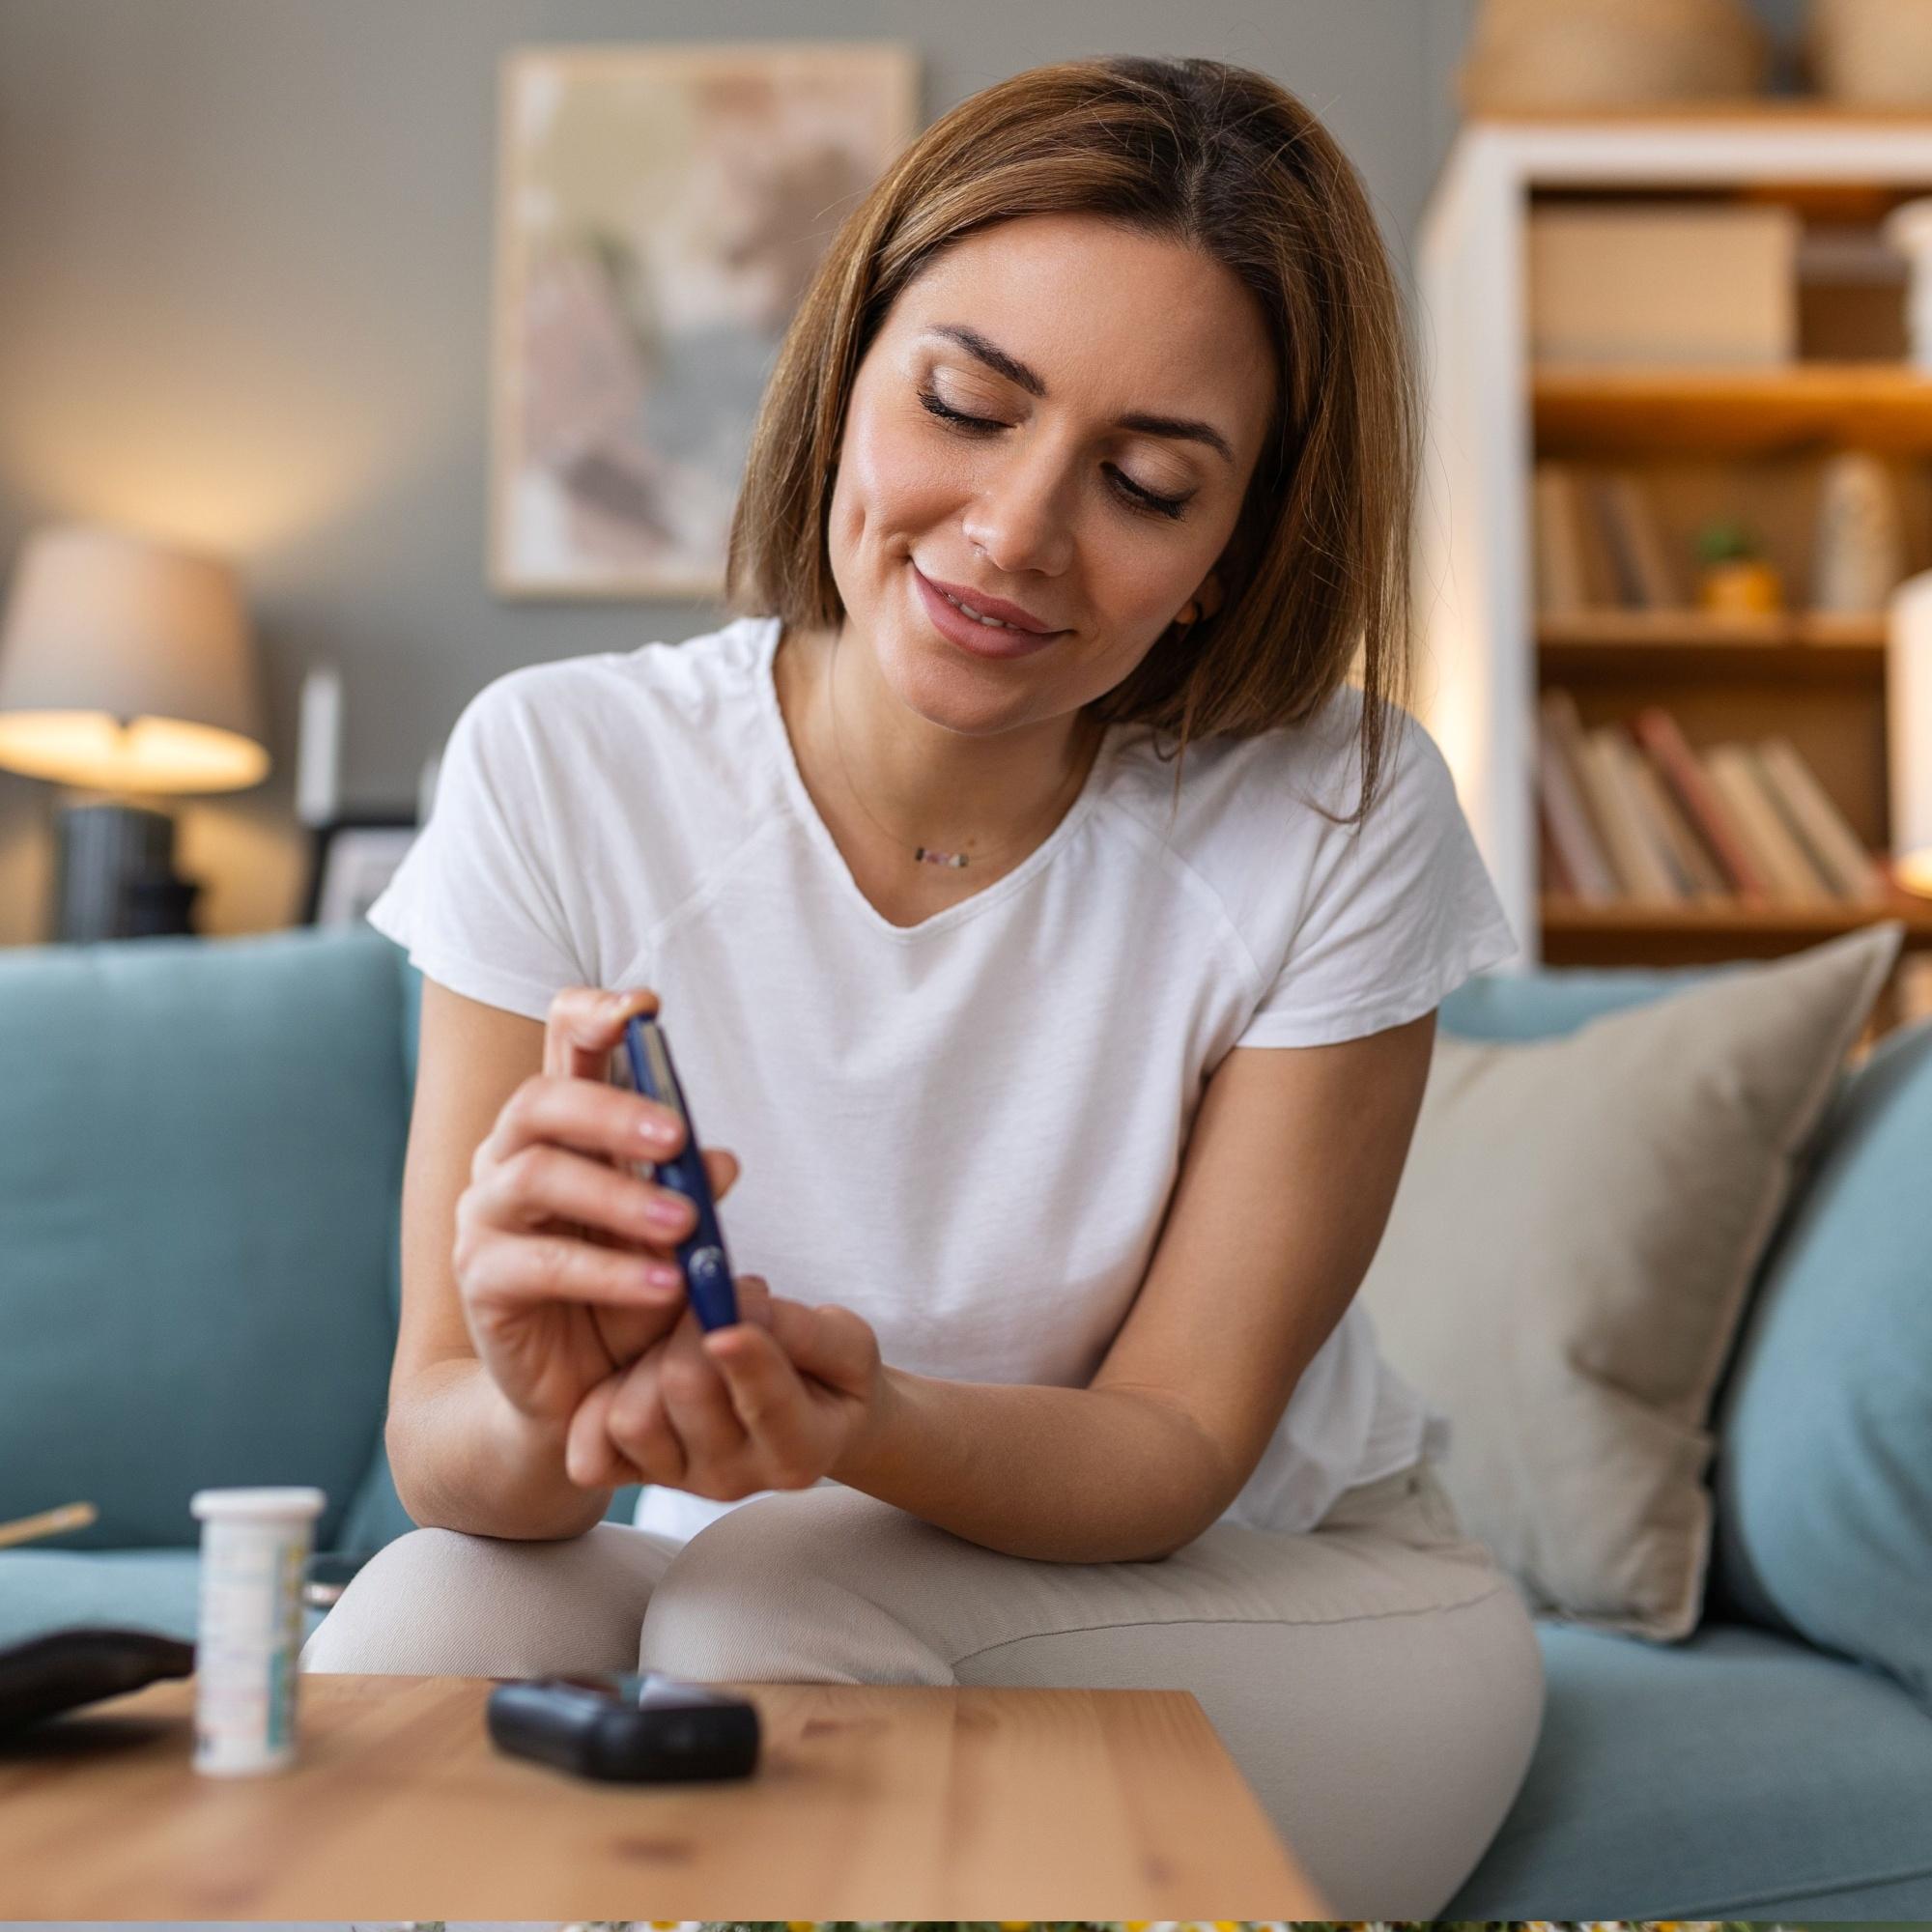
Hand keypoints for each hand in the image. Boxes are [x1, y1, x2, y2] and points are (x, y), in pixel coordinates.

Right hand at [451, 984, 742, 1437]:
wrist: (583, 1390)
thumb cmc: (632, 1292)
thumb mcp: (676, 1235)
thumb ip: (691, 1190)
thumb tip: (722, 1159)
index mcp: (561, 1127)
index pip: (560, 1046)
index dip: (592, 1016)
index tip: (644, 1008)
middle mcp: (511, 1157)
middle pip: (540, 1100)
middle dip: (612, 1109)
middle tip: (679, 1136)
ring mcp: (487, 1216)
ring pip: (536, 1174)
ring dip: (618, 1194)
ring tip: (684, 1223)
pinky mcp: (482, 1280)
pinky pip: (540, 1263)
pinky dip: (608, 1270)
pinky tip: (664, 1283)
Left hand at [563, 1273, 886, 1500]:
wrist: (807, 1415)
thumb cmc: (828, 1373)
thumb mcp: (846, 1343)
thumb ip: (801, 1328)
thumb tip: (739, 1303)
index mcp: (799, 1450)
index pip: (767, 1406)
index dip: (747, 1360)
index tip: (728, 1323)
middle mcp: (736, 1477)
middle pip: (686, 1390)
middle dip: (693, 1324)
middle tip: (714, 1293)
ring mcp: (680, 1479)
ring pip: (633, 1417)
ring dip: (649, 1357)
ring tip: (681, 1337)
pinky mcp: (635, 1474)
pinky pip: (591, 1447)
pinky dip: (603, 1401)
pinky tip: (636, 1371)